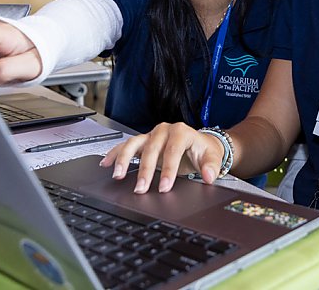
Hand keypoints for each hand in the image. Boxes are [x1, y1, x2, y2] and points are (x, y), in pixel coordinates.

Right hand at [100, 123, 224, 193]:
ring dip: (124, 160)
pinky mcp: (142, 141)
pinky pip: (126, 146)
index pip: (172, 151)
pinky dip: (115, 154)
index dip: (168, 170)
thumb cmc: (204, 150)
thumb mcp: (212, 157)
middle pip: (151, 149)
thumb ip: (211, 167)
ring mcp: (151, 135)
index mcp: (181, 132)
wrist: (199, 143)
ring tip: (118, 175)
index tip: (164, 187)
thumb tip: (209, 176)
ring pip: (134, 144)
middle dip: (145, 170)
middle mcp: (164, 130)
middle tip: (141, 188)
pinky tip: (106, 163)